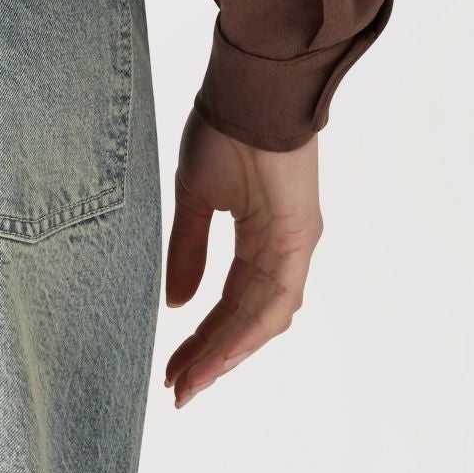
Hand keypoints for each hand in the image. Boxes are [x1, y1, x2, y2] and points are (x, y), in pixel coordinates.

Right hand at [162, 105, 322, 407]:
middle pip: (246, 319)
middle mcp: (280, 249)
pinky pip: (275, 298)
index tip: (174, 367)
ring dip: (227, 353)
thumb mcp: (195, 196)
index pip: (230, 301)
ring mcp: (293, 246)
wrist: (251, 85)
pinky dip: (247, 330)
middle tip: (179, 387)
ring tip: (192, 381)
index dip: (203, 336)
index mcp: (257, 236)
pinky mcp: (299, 238)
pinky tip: (219, 353)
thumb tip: (177, 303)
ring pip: (262, 318)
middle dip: (212, 356)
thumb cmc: (225, 127)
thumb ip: (188, 251)